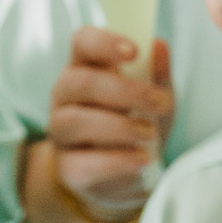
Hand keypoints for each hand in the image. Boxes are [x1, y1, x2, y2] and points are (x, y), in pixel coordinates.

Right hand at [47, 27, 171, 216]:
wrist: (125, 179)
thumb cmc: (137, 129)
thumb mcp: (154, 103)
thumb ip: (158, 78)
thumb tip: (160, 45)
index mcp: (85, 69)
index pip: (82, 43)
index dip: (104, 43)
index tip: (134, 51)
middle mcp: (65, 96)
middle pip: (81, 82)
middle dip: (124, 91)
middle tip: (160, 102)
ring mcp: (61, 132)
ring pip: (76, 121)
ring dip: (118, 126)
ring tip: (150, 134)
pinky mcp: (68, 168)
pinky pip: (83, 163)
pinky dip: (116, 161)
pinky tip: (141, 159)